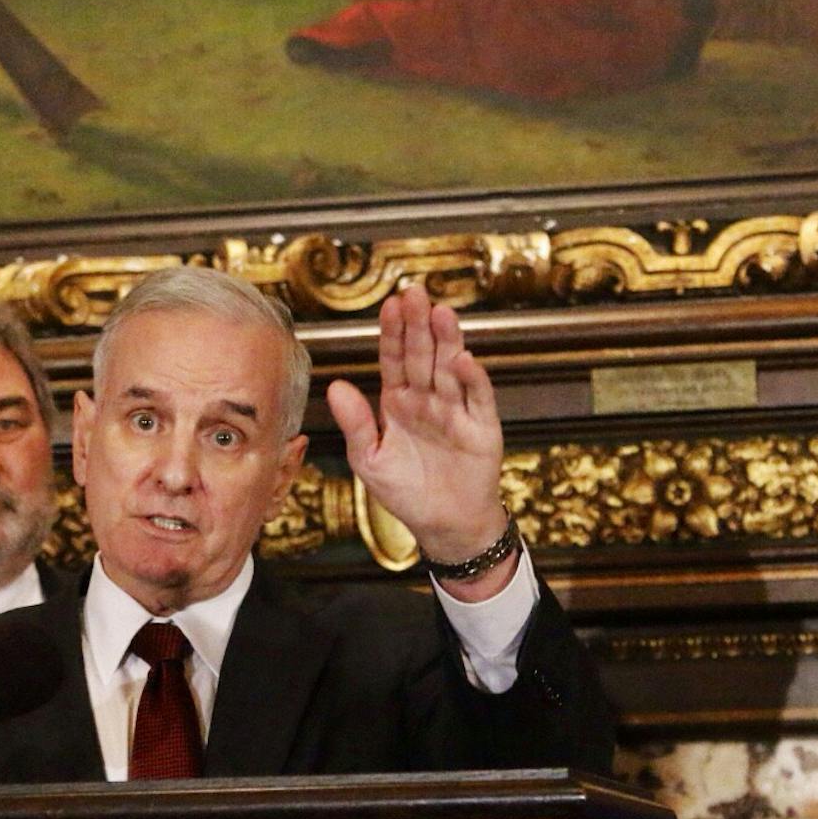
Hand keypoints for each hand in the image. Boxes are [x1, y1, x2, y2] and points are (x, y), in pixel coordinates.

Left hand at [327, 285, 516, 596]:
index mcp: (398, 403)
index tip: (389, 305)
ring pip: (450, 368)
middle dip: (418, 325)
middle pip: (423, 355)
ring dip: (447, 340)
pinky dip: (472, 379)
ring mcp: (456, 410)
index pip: (395, 360)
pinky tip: (463, 359)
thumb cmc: (406, 493)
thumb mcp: (370, 460)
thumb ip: (355, 424)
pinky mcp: (482, 427)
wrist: (445, 525)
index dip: (393, 333)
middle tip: (414, 292)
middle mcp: (428, 399)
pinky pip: (478, 398)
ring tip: (440, 312)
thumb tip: (335, 386)